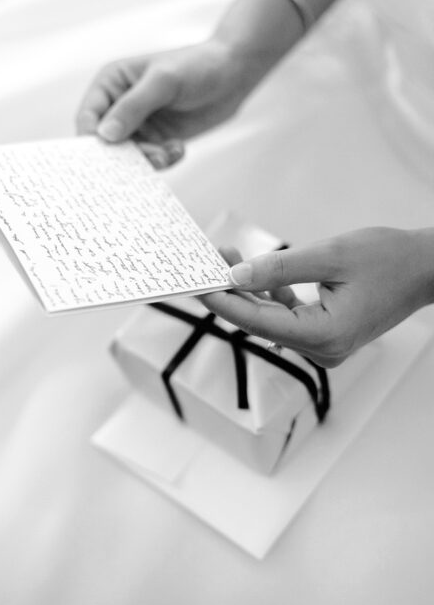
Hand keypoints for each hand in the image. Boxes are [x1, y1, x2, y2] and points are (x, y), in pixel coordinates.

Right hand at [75, 39, 259, 167]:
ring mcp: (137, 124)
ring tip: (168, 154)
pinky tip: (179, 148)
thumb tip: (104, 135)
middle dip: (123, 155)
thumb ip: (132, 107)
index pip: (88, 117)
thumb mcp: (163, 82)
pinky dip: (162, 160)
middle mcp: (118, 105)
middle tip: (147, 158)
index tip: (106, 157)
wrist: (235, 73)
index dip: (92, 139)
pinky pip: (148, 159)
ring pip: (127, 155)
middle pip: (104, 142)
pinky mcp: (155, 138)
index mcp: (110, 83)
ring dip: (147, 160)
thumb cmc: (198, 65)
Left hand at [201, 228, 433, 367]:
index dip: (222, 302)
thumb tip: (235, 275)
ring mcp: (324, 345)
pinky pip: (286, 317)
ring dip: (247, 291)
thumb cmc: (387, 259)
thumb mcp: (329, 256)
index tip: (195, 284)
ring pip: (270, 319)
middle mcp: (323, 349)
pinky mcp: (325, 334)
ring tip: (224, 258)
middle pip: (259, 322)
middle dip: (230, 292)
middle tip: (205, 263)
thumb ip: (278, 269)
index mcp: (324, 335)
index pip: (256, 321)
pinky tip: (252, 274)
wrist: (427, 267)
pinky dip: (268, 296)